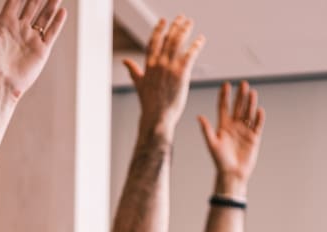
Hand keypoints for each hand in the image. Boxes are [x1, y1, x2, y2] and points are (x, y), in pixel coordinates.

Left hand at [0, 0, 66, 98]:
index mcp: (5, 23)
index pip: (16, 0)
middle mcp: (19, 29)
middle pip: (32, 5)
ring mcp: (31, 39)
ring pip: (44, 16)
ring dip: (51, 4)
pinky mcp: (41, 51)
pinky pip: (51, 33)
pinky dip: (57, 22)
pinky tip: (62, 10)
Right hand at [123, 17, 205, 138]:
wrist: (157, 118)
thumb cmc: (149, 105)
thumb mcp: (139, 85)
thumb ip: (133, 71)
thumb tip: (125, 62)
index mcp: (149, 66)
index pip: (153, 42)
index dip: (159, 29)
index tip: (163, 21)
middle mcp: (158, 64)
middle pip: (168, 38)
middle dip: (175, 26)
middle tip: (182, 18)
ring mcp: (170, 68)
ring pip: (178, 42)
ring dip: (185, 30)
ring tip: (190, 23)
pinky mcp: (181, 73)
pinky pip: (190, 54)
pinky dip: (197, 44)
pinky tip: (201, 39)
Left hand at [198, 81, 264, 193]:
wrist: (231, 174)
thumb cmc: (219, 161)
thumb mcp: (212, 144)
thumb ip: (206, 130)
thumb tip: (199, 116)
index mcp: (223, 126)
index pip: (224, 107)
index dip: (224, 96)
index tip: (226, 84)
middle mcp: (234, 126)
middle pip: (238, 107)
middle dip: (240, 96)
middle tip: (243, 84)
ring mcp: (245, 131)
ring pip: (248, 113)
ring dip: (250, 104)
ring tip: (251, 92)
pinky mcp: (254, 138)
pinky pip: (257, 125)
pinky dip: (258, 118)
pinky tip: (259, 110)